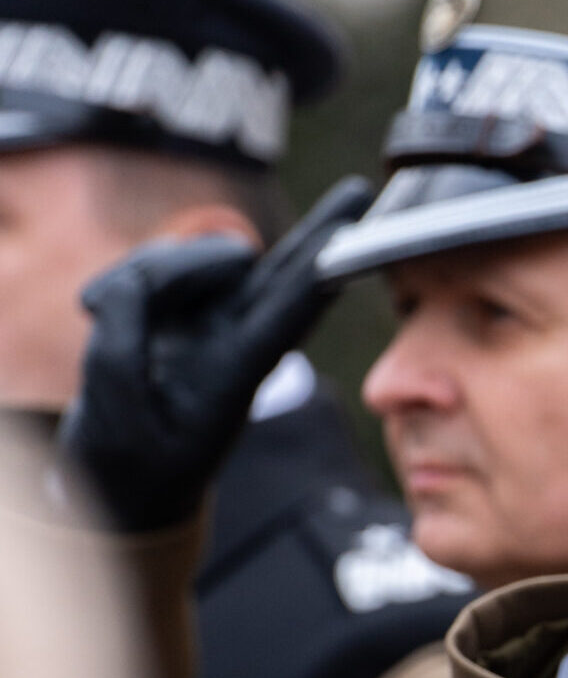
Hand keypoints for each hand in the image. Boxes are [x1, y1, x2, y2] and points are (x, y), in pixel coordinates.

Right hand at [60, 176, 372, 532]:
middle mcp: (236, 342)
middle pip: (286, 274)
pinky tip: (96, 307)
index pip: (288, 309)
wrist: (118, 485)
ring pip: (204, 261)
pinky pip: (164, 268)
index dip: (322, 266)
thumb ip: (131, 324)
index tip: (362, 236)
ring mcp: (213, 324)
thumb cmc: (127, 454)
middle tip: (358, 193)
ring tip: (96, 310)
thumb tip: (158, 269)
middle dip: (322, 233)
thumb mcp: (113, 397)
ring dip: (155, 269)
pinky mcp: (184, 314)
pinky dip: (132, 278)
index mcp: (236, 374)